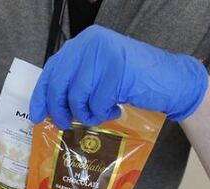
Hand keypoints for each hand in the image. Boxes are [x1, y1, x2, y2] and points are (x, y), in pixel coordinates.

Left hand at [29, 24, 208, 127]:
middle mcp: (90, 44)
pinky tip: (114, 111)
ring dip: (86, 114)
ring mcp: (104, 56)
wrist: (171, 80)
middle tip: (66, 124)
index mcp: (82, 43)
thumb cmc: (131, 81)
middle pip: (60, 85)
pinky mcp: (117, 71)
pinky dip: (103, 113)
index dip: (41, 96)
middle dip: (60, 111)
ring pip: (77, 97)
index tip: (38, 116)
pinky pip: (97, 103)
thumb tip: (47, 106)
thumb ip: (75, 81)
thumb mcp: (98, 73)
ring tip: (99, 115)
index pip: (52, 70)